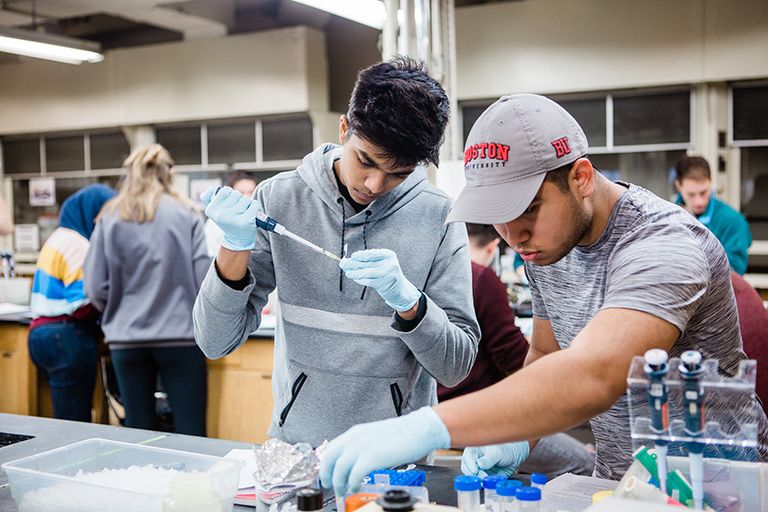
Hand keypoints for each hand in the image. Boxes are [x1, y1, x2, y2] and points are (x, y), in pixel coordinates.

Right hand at [201, 186, 260, 250]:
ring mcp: (234, 219)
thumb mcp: (214, 210)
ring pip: (246, 199)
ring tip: (242, 214)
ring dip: (247, 204)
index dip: (229, 195)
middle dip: (238, 200)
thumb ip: (208, 197)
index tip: (228, 205)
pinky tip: (250, 215)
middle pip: (236, 193)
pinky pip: (255, 204)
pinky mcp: (246, 222)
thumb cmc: (226, 220)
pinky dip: (254, 207)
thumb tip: (212, 189)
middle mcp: (221, 215)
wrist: (237, 239)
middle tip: (236, 211)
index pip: (225, 190)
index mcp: (211, 210)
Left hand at [320, 407, 449, 496]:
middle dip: (326, 475)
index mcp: (354, 433)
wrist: (416, 430)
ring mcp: (362, 447)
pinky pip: (354, 475)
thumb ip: (361, 446)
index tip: (326, 474)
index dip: (325, 464)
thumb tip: (353, 461)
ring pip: (340, 469)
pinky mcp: (372, 457)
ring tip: (343, 491)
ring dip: (339, 483)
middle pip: (330, 459)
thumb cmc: (400, 435)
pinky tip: (355, 488)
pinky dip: (352, 485)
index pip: (330, 449)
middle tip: (329, 485)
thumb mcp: (373, 436)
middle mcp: (354, 438)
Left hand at [339, 249, 420, 311]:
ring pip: (367, 272)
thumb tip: (348, 259)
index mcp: (389, 255)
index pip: (373, 253)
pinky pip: (369, 281)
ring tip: (347, 273)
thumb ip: (368, 261)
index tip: (352, 256)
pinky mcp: (385, 284)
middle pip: (368, 263)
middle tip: (342, 263)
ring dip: (355, 273)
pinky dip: (360, 280)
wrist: (400, 290)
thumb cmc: (386, 274)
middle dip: (353, 263)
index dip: (362, 255)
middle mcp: (390, 263)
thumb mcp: (381, 264)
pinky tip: (354, 278)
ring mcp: (388, 274)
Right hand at [461, 441, 530, 477]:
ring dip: (478, 479)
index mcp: (475, 450)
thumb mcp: (498, 452)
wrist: (515, 456)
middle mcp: (474, 460)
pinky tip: (490, 482)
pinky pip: (481, 482)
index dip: (470, 464)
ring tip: (487, 479)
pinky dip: (484, 483)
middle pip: (467, 468)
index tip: (476, 470)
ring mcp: (479, 469)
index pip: (467, 457)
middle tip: (482, 477)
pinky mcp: (484, 477)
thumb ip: (489, 459)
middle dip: (473, 474)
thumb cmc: (505, 450)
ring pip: (472, 476)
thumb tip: (480, 464)